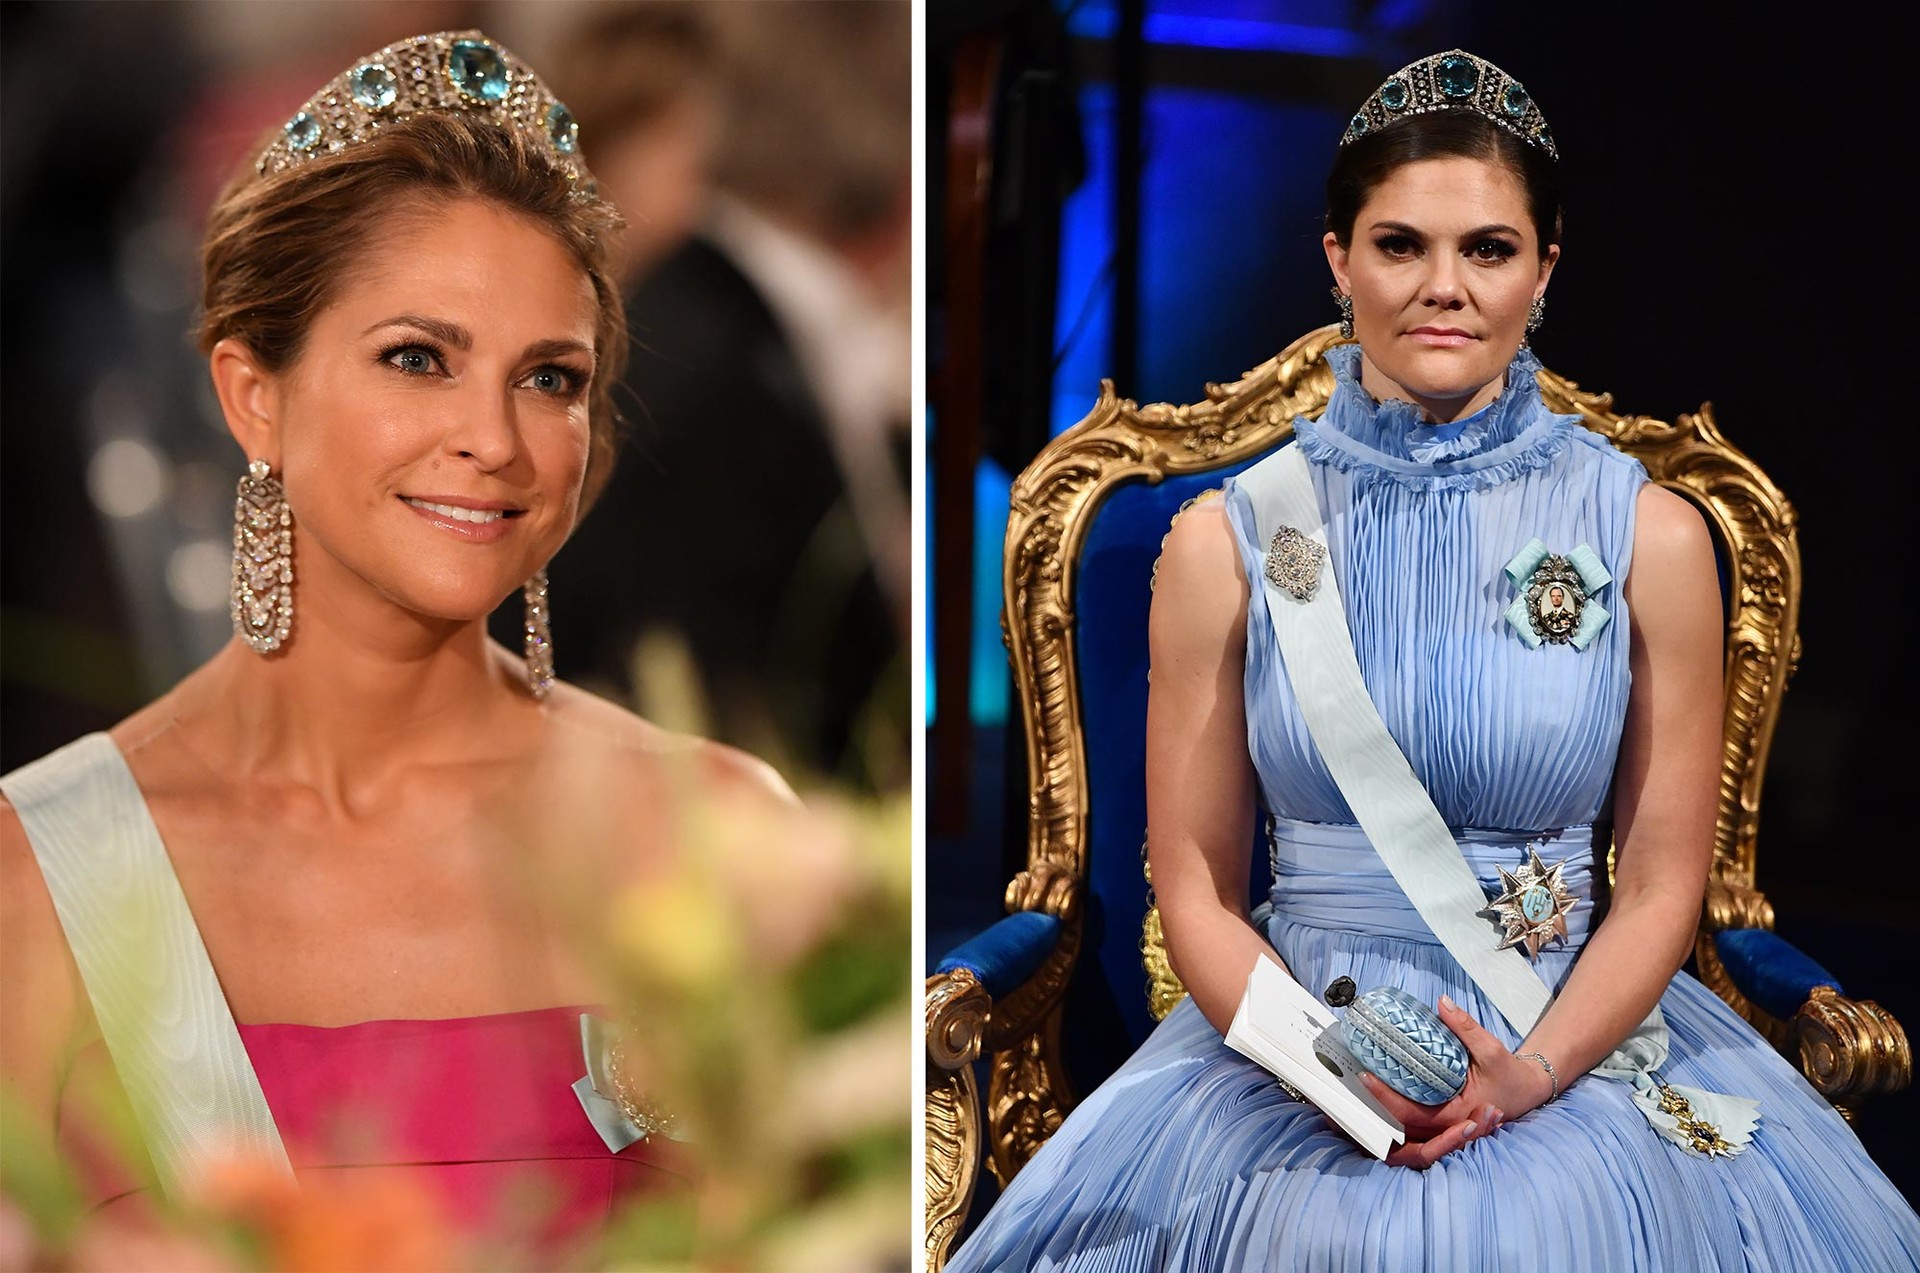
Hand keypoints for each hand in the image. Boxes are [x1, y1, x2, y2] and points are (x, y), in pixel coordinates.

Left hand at [1359, 995, 1555, 1168]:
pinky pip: (1413, 1126)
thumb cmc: (1509, 1074)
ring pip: (1405, 1134)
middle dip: (1375, 1110)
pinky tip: (1377, 1095)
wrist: (1524, 1090)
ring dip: (1382, 1117)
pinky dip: (1394, 1115)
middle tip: (1356, 1081)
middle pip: (1402, 1130)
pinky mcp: (1440, 1125)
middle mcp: (1447, 1129)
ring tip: (1359, 1091)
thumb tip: (1442, 1002)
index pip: (1413, 1115)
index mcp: (1457, 1116)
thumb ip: (1466, 1028)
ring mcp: (1443, 1130)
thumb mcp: (1492, 1049)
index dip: (1386, 1097)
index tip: (1367, 1076)